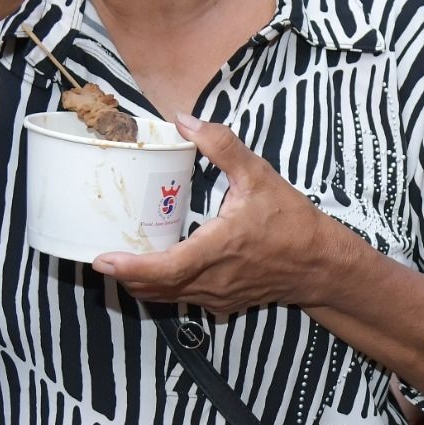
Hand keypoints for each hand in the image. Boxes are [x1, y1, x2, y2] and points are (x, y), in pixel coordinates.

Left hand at [94, 115, 338, 312]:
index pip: (164, 268)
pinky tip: (159, 271)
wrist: (321, 264)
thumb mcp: (259, 175)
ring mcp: (218, 296)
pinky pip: (186, 299)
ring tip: (122, 264)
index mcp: (217, 249)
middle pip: (156, 288)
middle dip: (126, 276)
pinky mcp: (224, 303)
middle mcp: (213, 280)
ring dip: (142, 284)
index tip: (102, 260)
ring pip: (168, 297)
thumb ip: (221, 146)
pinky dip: (165, 289)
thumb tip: (184, 120)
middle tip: (102, 257)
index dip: (130, 267)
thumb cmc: (291, 221)